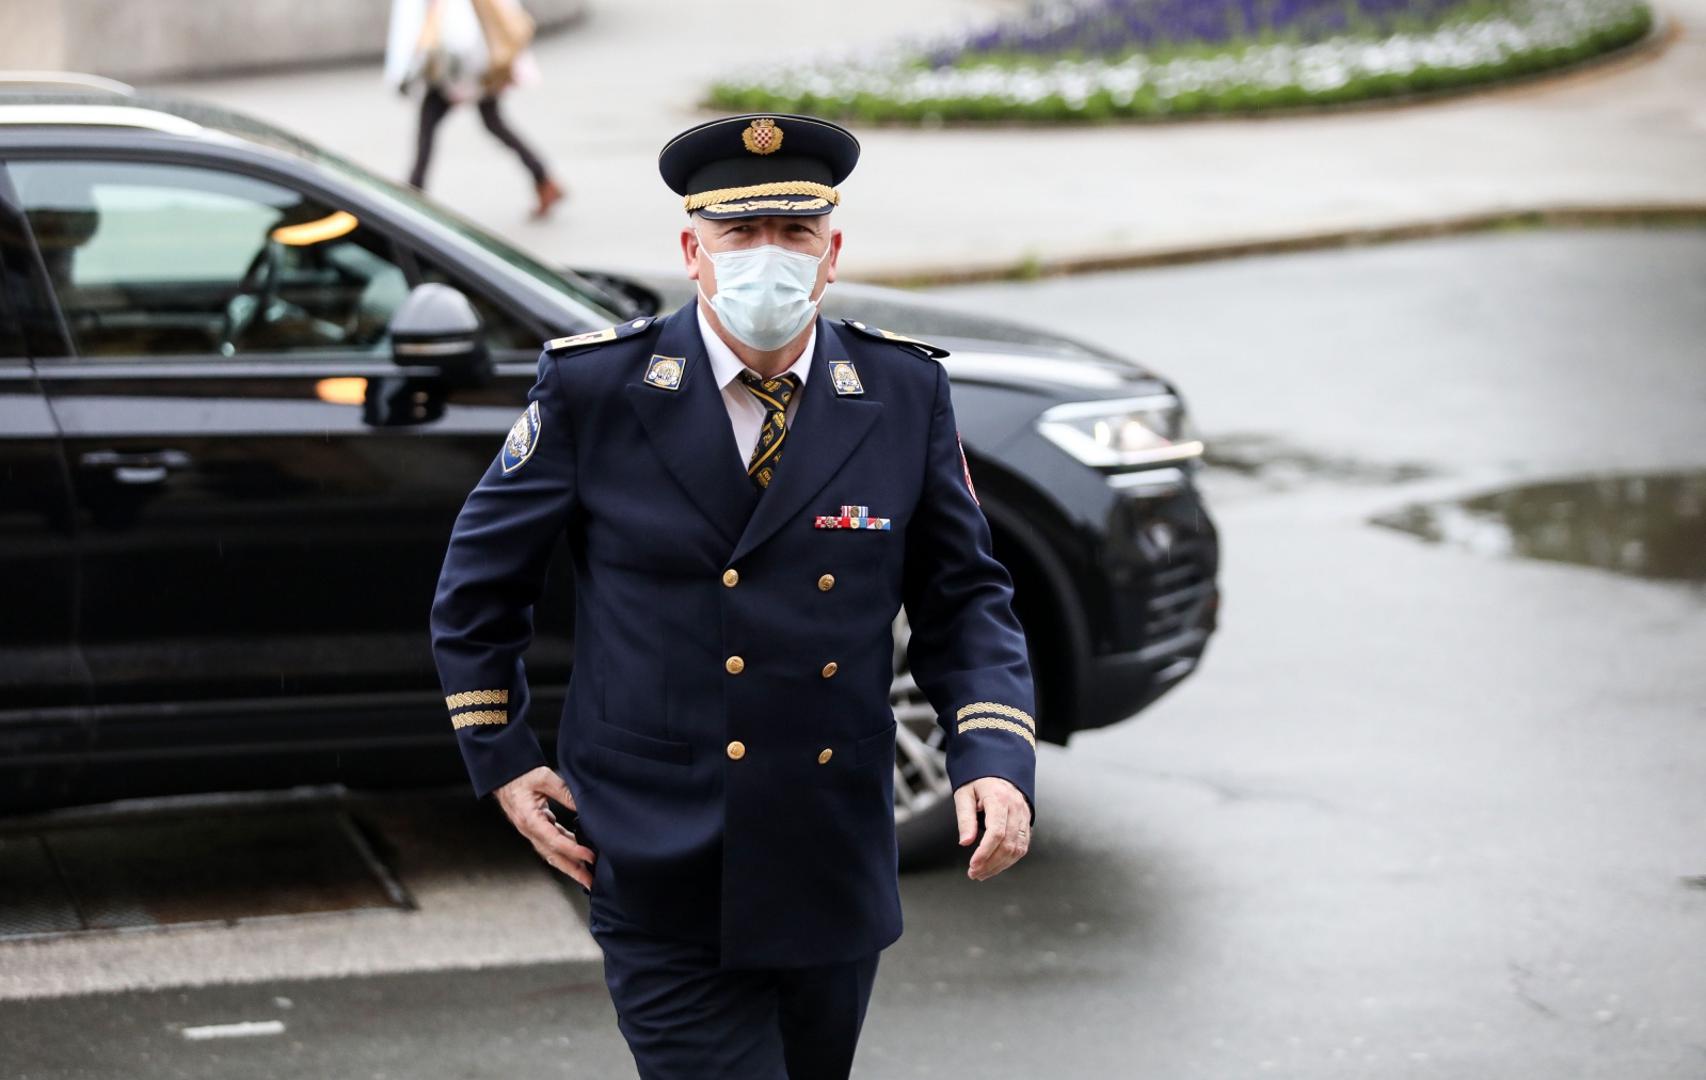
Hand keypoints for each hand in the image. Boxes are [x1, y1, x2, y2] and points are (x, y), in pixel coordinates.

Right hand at [494, 766, 596, 889]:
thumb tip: (583, 805)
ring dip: (570, 865)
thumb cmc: (520, 776)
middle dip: (572, 871)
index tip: (589, 856)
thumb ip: (564, 791)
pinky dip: (566, 852)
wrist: (503, 777)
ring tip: (587, 875)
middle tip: (589, 882)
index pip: (554, 840)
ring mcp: (533, 832)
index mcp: (530, 819)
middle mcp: (530, 830)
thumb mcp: (543, 777)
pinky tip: (579, 855)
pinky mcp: (537, 829)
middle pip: (553, 856)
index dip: (573, 850)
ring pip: (553, 854)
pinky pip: (552, 845)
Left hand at [954, 776, 1031, 880]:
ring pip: (1017, 848)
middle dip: (990, 863)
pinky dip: (1010, 860)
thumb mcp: (964, 795)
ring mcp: (1024, 815)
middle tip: (973, 873)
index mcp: (999, 799)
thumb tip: (965, 843)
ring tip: (982, 873)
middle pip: (1008, 843)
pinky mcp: (1027, 822)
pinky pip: (1022, 846)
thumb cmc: (978, 781)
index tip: (973, 865)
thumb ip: (965, 818)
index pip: (996, 832)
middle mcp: (1016, 808)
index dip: (985, 852)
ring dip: (1000, 865)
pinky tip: (995, 865)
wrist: (998, 769)